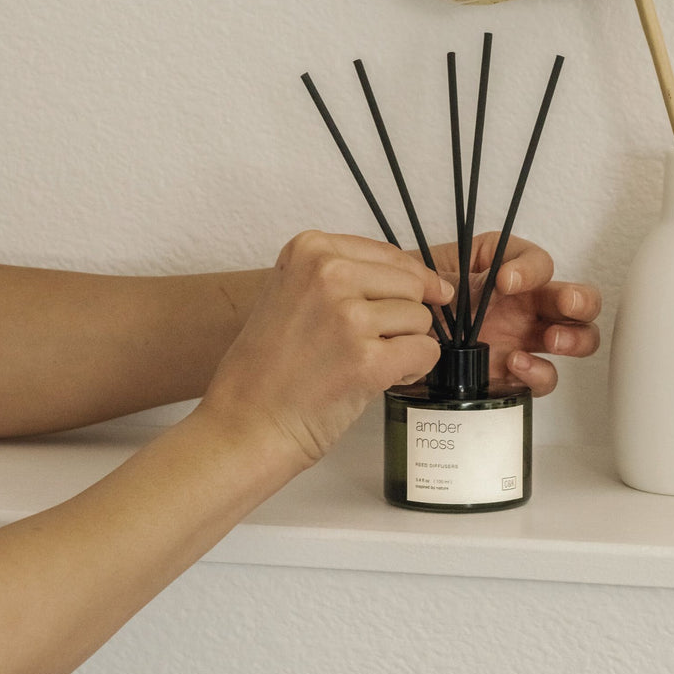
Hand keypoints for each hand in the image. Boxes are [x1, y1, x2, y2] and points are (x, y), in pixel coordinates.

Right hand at [199, 232, 450, 468]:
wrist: (243, 425)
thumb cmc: (270, 367)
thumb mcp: (295, 293)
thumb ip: (348, 276)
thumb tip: (431, 282)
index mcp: (310, 249)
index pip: (389, 254)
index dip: (410, 280)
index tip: (420, 295)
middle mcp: (329, 273)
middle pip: (411, 284)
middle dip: (405, 316)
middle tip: (371, 344)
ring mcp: (347, 316)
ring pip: (420, 318)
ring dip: (406, 344)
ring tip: (366, 363)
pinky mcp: (366, 360)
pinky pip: (426, 352)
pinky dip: (413, 369)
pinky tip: (381, 379)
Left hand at [428, 233, 600, 396]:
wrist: (395, 341)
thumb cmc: (413, 302)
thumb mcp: (425, 277)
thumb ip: (441, 276)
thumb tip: (451, 287)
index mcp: (505, 272)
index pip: (538, 262)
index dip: (531, 268)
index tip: (506, 280)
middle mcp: (522, 305)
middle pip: (576, 298)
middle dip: (579, 300)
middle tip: (565, 303)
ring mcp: (523, 341)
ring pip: (576, 338)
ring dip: (575, 337)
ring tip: (553, 339)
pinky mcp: (514, 375)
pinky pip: (544, 378)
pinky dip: (539, 373)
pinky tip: (516, 364)